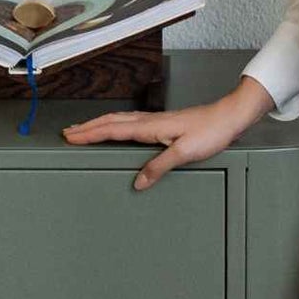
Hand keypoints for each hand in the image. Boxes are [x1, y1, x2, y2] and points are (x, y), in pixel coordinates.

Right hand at [62, 93, 252, 187]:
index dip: (90, 134)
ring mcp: (156, 120)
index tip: (71, 137)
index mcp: (150, 127)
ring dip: (99, 124)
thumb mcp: (185, 153)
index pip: (112, 130)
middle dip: (88, 127)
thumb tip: (139, 182)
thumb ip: (159, 166)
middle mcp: (150, 121)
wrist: (229, 117)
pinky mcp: (163, 122)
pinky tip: (118, 127)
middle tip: (69, 132)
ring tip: (86, 129)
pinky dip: (115, 124)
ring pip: (119, 120)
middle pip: (111, 122)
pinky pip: (130, 121)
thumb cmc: (211, 132)